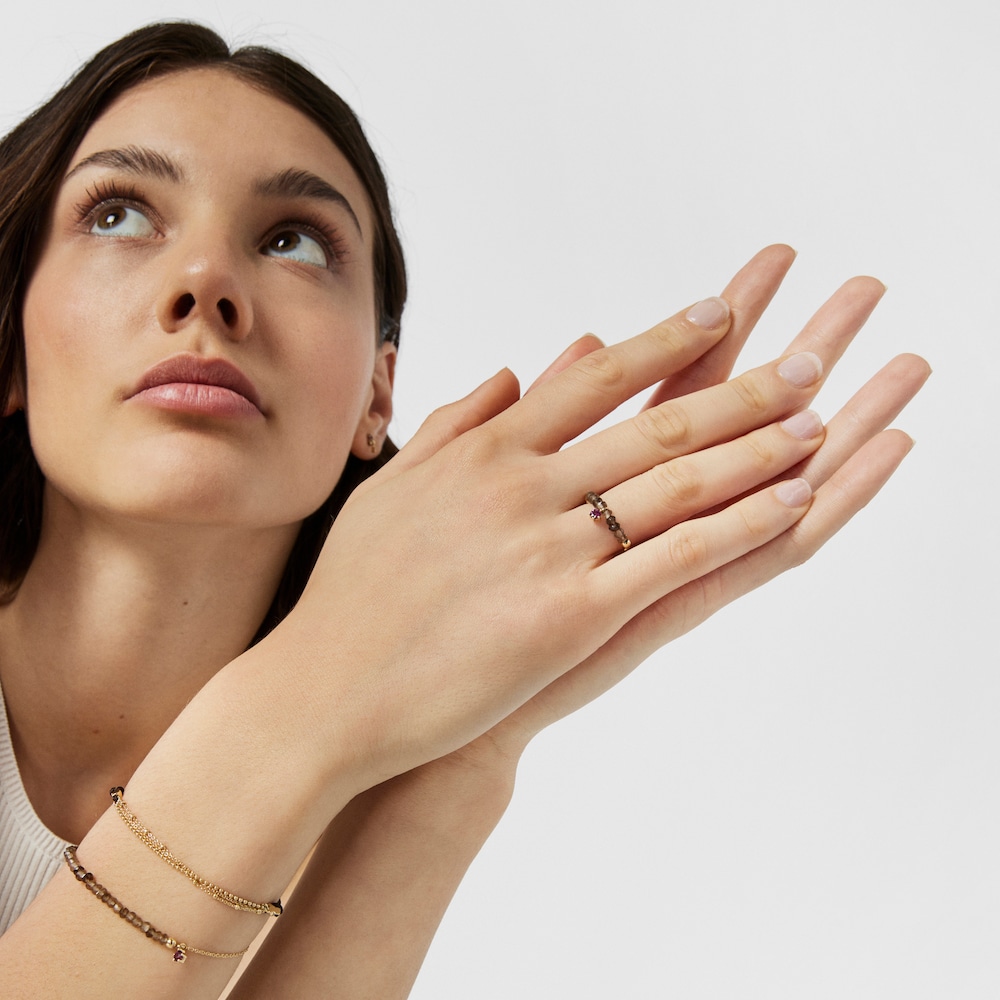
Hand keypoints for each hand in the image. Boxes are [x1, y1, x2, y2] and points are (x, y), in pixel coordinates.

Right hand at [291, 246, 926, 791]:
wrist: (324, 690)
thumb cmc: (352, 594)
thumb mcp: (394, 489)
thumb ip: (455, 423)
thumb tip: (510, 371)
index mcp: (481, 449)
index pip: (592, 378)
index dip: (662, 342)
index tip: (717, 312)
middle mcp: (520, 482)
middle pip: (654, 420)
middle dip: (741, 386)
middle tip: (806, 360)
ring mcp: (548, 546)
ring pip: (678, 481)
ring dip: (758, 447)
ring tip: (817, 423)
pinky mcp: (569, 614)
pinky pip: (675, 557)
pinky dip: (740, 524)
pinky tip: (790, 503)